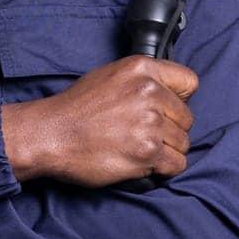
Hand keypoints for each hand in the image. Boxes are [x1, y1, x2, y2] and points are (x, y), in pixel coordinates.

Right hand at [2, 55, 198, 187]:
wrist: (49, 135)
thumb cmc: (74, 109)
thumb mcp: (108, 76)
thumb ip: (142, 80)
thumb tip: (170, 94)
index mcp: (141, 68)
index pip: (189, 82)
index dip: (178, 99)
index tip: (165, 110)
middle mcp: (149, 92)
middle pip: (186, 118)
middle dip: (169, 129)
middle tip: (140, 134)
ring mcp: (150, 123)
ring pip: (183, 144)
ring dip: (164, 151)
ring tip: (135, 148)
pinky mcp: (147, 152)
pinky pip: (177, 165)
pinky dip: (161, 169)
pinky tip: (139, 162)